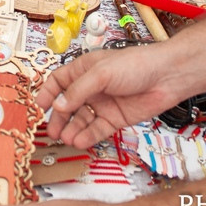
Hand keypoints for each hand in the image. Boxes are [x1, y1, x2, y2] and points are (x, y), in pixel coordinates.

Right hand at [39, 44, 183, 147]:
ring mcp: (103, 104)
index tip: (39, 107)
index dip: (48, 93)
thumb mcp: (101, 74)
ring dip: (72, 129)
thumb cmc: (136, 64)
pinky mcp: (115, 118)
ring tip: (66, 139)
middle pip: (68, 105)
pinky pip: (97, 129)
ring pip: (81, 120)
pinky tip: (80, 141)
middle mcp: (91, 87)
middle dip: (59, 118)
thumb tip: (58, 106)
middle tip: (51, 131)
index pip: (58, 81)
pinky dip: (88, 136)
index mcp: (84, 70)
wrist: (166, 77)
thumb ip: (77, 91)